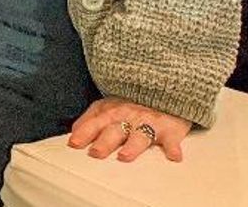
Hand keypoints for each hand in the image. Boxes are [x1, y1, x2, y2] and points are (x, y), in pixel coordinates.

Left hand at [68, 97, 192, 162]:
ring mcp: (149, 124)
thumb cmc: (133, 102)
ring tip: (125, 156)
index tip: (73, 143)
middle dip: (104, 141)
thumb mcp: (108, 105)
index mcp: (111, 112)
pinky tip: (174, 156)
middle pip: (115, 130)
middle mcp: (129, 117)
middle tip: (96, 153)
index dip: (84, 132)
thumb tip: (73, 134)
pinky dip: (174, 148)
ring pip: (140, 135)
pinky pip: (173, 140)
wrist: (166, 90)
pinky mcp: (170, 130)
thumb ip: (91, 119)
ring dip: (133, 146)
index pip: (95, 122)